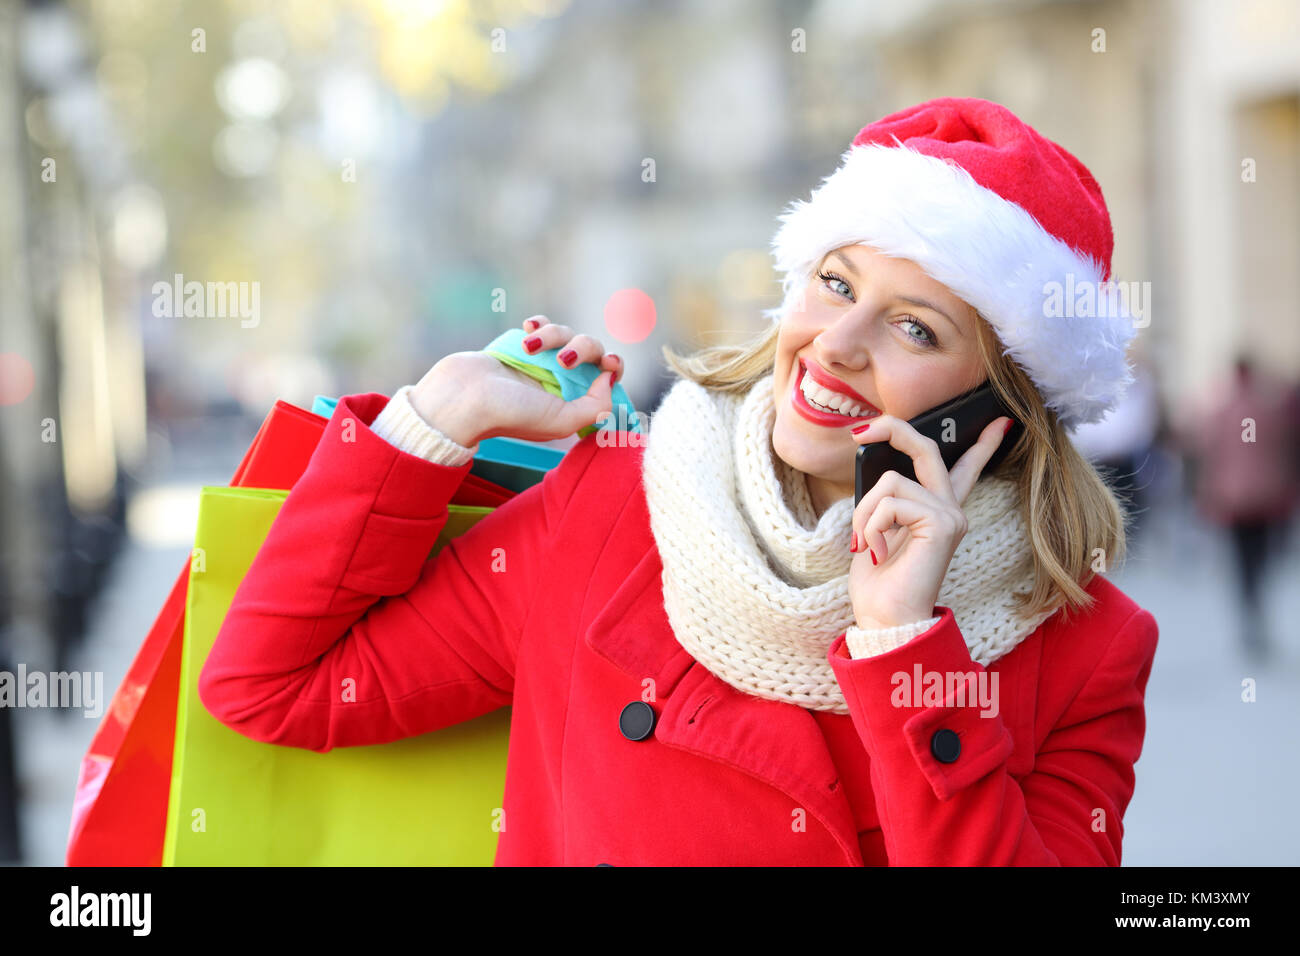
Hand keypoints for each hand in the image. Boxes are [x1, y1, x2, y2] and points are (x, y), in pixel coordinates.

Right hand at [410, 315, 624, 445]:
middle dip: (582, 348)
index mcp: (573, 401)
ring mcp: (540, 361)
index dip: (613, 366)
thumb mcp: (560, 421)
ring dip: (553, 335)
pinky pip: (541, 324)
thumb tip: (609, 378)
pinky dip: (539, 323)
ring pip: (566, 333)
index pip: (606, 377)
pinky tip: (528, 328)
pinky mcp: (521, 346)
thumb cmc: (509, 414)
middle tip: (563, 361)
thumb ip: (595, 406)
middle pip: (591, 349)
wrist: (463, 397)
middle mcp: (560, 381)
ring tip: (530, 347)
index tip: (608, 363)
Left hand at [846, 415, 1014, 628]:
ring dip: (864, 512)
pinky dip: (871, 524)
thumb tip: (875, 468)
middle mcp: (950, 511)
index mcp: (937, 513)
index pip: (965, 470)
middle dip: (892, 430)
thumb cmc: (878, 584)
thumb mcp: (876, 530)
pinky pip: (890, 501)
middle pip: (926, 450)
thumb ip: (886, 501)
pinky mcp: (942, 523)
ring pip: (891, 481)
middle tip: (859, 431)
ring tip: (864, 544)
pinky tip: (876, 551)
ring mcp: (950, 516)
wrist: (885, 621)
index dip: (982, 445)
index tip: (1000, 422)